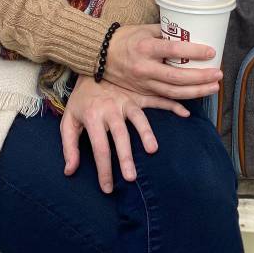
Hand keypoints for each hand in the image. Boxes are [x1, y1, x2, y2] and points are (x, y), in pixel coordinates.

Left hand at [60, 75, 189, 192]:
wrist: (91, 64)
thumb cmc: (81, 98)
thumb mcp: (68, 120)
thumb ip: (69, 146)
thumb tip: (69, 171)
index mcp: (93, 117)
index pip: (99, 147)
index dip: (103, 169)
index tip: (108, 188)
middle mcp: (111, 109)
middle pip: (119, 136)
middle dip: (125, 157)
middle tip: (131, 177)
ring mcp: (127, 101)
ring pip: (139, 118)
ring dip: (146, 133)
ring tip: (153, 150)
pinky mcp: (139, 94)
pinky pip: (157, 100)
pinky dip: (172, 106)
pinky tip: (185, 114)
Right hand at [101, 23, 222, 99]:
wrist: (99, 54)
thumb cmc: (125, 37)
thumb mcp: (144, 29)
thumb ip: (166, 32)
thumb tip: (189, 32)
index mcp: (146, 48)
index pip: (175, 50)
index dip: (195, 52)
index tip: (212, 52)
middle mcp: (145, 68)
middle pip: (177, 77)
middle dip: (201, 78)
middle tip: (218, 74)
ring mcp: (143, 83)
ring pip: (173, 93)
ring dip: (196, 92)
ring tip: (214, 87)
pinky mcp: (141, 92)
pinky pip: (163, 100)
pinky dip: (179, 103)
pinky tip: (194, 103)